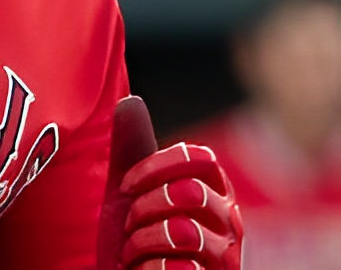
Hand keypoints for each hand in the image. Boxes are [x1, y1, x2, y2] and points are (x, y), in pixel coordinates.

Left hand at [97, 96, 242, 269]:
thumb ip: (131, 146)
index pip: (201, 159)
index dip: (157, 166)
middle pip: (191, 192)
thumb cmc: (136, 233)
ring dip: (143, 241)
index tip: (125, 184)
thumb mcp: (129, 189)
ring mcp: (225, 259)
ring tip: (134, 250)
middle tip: (130, 222)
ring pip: (185, 232)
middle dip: (145, 206)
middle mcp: (228, 223)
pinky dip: (148, 269)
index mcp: (213, 191)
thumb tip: (131, 101)